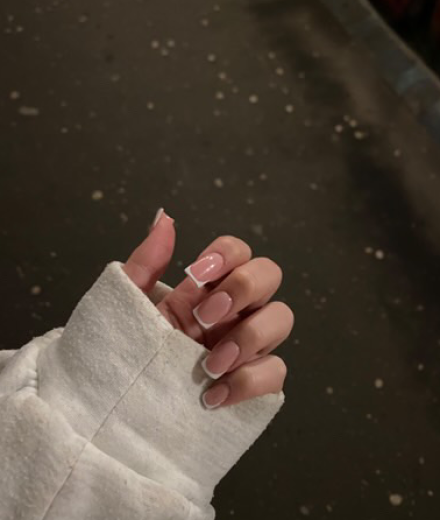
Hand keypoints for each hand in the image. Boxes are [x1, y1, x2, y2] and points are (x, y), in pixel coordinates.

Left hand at [123, 209, 293, 408]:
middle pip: (270, 274)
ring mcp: (247, 347)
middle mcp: (233, 312)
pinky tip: (212, 396)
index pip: (238, 251)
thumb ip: (146, 262)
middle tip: (203, 317)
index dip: (227, 254)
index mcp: (206, 290)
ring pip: (282, 319)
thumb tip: (165, 218)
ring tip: (207, 364)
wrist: (120, 410)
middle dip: (243, 288)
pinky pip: (276, 372)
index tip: (198, 274)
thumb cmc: (125, 353)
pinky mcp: (255, 384)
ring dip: (248, 337)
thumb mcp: (128, 306)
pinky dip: (248, 382)